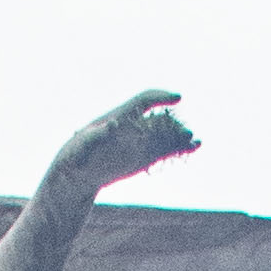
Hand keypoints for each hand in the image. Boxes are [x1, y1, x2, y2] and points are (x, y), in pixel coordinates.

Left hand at [51, 88, 195, 199]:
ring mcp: (140, 141)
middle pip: (158, 120)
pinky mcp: (144, 157)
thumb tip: (111, 126)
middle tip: (186, 133)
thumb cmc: (75, 155)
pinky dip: (178, 149)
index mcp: (120, 116)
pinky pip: (164, 150)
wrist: (78, 173)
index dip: (161, 97)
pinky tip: (193, 148)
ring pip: (165, 136)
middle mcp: (134, 126)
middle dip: (173, 125)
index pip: (144, 101)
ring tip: (196, 142)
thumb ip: (96, 135)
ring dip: (180, 138)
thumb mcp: (82, 145)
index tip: (178, 97)